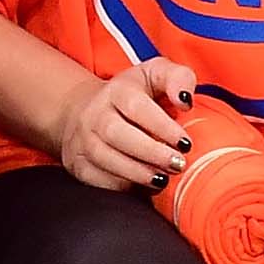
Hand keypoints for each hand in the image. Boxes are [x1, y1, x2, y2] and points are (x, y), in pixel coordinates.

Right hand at [55, 59, 197, 191]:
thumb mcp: (156, 76)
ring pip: (104, 158)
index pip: (136, 106)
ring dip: (137, 173)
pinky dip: (121, 186)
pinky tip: (142, 187)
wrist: (84, 112)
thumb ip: (179, 78)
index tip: (185, 143)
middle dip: (150, 153)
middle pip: (116, 133)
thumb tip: (185, 101)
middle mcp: (94, 114)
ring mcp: (83, 140)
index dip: (162, 126)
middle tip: (178, 164)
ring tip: (163, 179)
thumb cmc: (133, 97)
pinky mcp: (77, 164)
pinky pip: (96, 179)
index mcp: (117, 91)